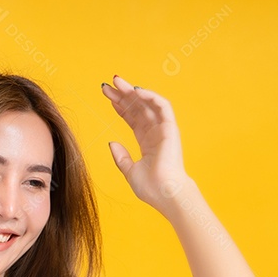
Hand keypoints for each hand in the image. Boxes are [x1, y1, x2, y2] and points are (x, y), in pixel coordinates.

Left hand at [101, 75, 192, 213]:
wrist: (166, 194)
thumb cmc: (151, 187)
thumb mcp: (129, 170)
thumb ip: (121, 157)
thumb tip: (111, 143)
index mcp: (147, 142)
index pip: (132, 119)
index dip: (120, 106)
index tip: (107, 96)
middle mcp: (155, 133)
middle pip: (137, 108)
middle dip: (122, 95)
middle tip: (107, 85)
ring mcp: (163, 130)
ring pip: (147, 104)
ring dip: (133, 92)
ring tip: (117, 82)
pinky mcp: (170, 128)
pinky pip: (162, 106)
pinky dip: (150, 96)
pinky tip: (135, 90)